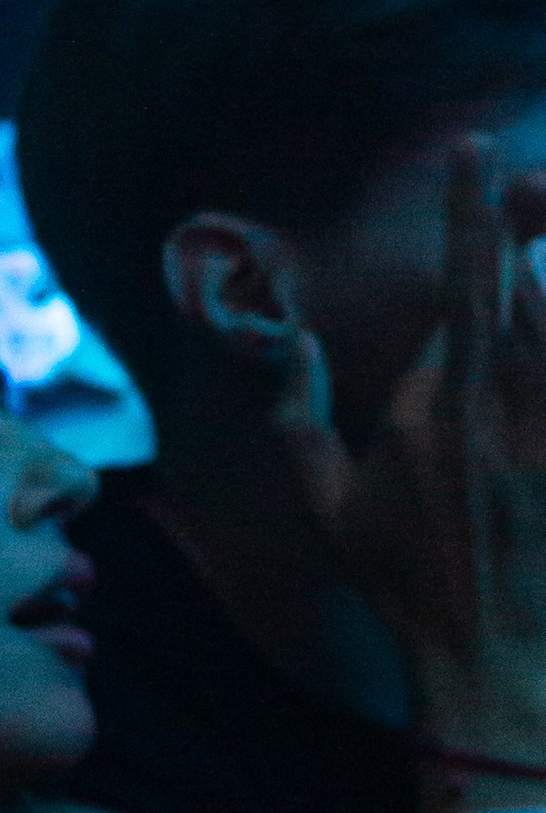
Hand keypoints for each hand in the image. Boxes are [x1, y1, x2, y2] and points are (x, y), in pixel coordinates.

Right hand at [267, 140, 545, 763]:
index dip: (472, 208)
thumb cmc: (408, 589)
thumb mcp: (328, 508)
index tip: (476, 148)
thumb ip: (298, 419)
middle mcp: (489, 410)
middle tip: (532, 173)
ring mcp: (542, 435)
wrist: (489, 664)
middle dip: (526, 216)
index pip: (458, 284)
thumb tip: (291, 340)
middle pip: (517, 285)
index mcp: (428, 408)